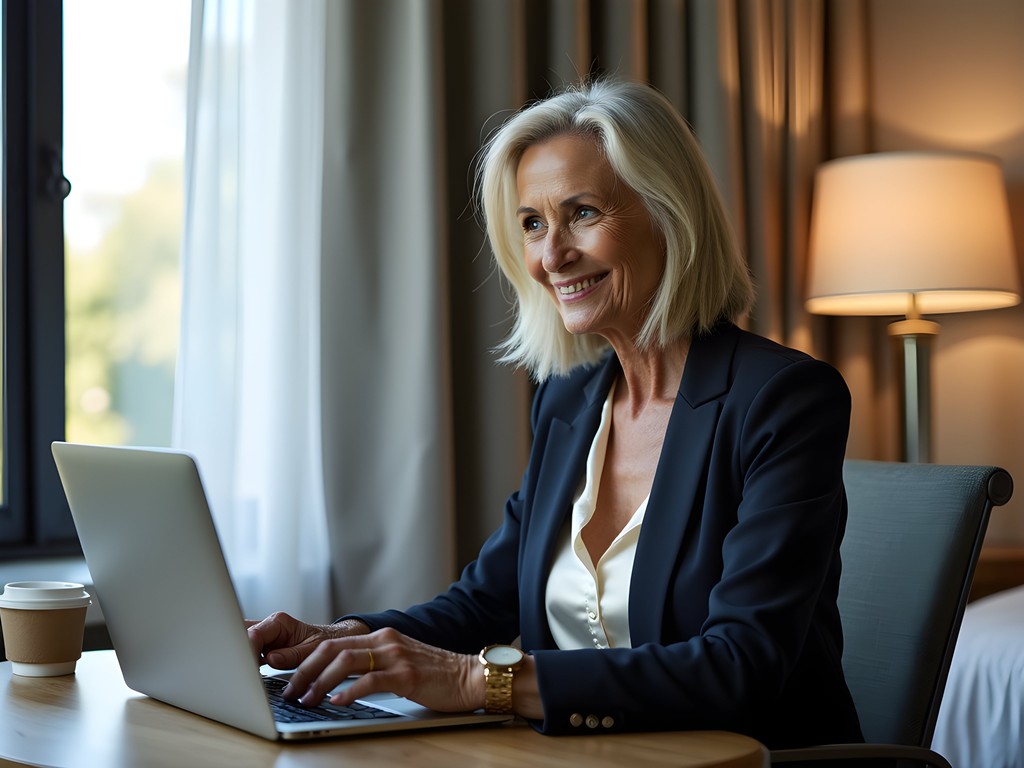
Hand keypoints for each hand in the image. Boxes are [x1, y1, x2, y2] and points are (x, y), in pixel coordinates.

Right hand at [246, 612, 367, 669]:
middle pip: (241, 634)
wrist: (333, 641)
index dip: (246, 651)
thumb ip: (292, 655)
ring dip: (237, 656)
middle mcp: (269, 626)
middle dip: (236, 651)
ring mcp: (264, 636)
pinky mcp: (262, 647)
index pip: (255, 634)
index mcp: (280, 622)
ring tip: (234, 675)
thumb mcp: (313, 650)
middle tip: (234, 672)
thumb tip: (271, 659)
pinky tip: (241, 675)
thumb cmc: (326, 643)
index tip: (245, 669)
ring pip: (240, 641)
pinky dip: (242, 661)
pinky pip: (246, 650)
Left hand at [282, 627, 484, 713]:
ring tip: (307, 700)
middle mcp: (385, 641)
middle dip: (305, 671)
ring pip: (345, 662)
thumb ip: (373, 663)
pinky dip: (348, 692)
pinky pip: (370, 681)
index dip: (306, 661)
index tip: (290, 679)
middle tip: (290, 692)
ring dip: (320, 683)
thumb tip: (338, 681)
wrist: (471, 676)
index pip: (332, 643)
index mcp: (381, 636)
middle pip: (332, 649)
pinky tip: (336, 703)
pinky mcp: (407, 675)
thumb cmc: (436, 674)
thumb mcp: (400, 660)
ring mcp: (396, 656)